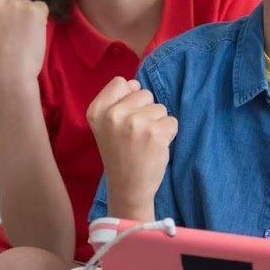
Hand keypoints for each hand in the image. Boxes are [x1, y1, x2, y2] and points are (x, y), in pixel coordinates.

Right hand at [0, 0, 48, 90]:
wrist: (11, 73)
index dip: (4, 20)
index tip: (3, 33)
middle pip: (14, 3)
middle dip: (17, 18)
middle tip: (15, 38)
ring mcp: (15, 4)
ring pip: (28, 6)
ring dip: (29, 20)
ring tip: (23, 40)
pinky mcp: (33, 10)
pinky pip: (42, 9)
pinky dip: (41, 21)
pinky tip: (32, 36)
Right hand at [86, 77, 176, 218]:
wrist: (127, 187)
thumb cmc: (119, 154)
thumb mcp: (106, 126)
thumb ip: (117, 102)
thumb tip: (136, 84)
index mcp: (97, 111)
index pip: (121, 82)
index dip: (128, 98)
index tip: (125, 118)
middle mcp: (114, 114)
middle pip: (144, 93)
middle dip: (145, 111)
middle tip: (135, 135)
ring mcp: (135, 122)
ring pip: (160, 107)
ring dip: (157, 123)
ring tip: (145, 142)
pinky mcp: (155, 132)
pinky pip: (172, 121)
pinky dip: (168, 133)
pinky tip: (155, 147)